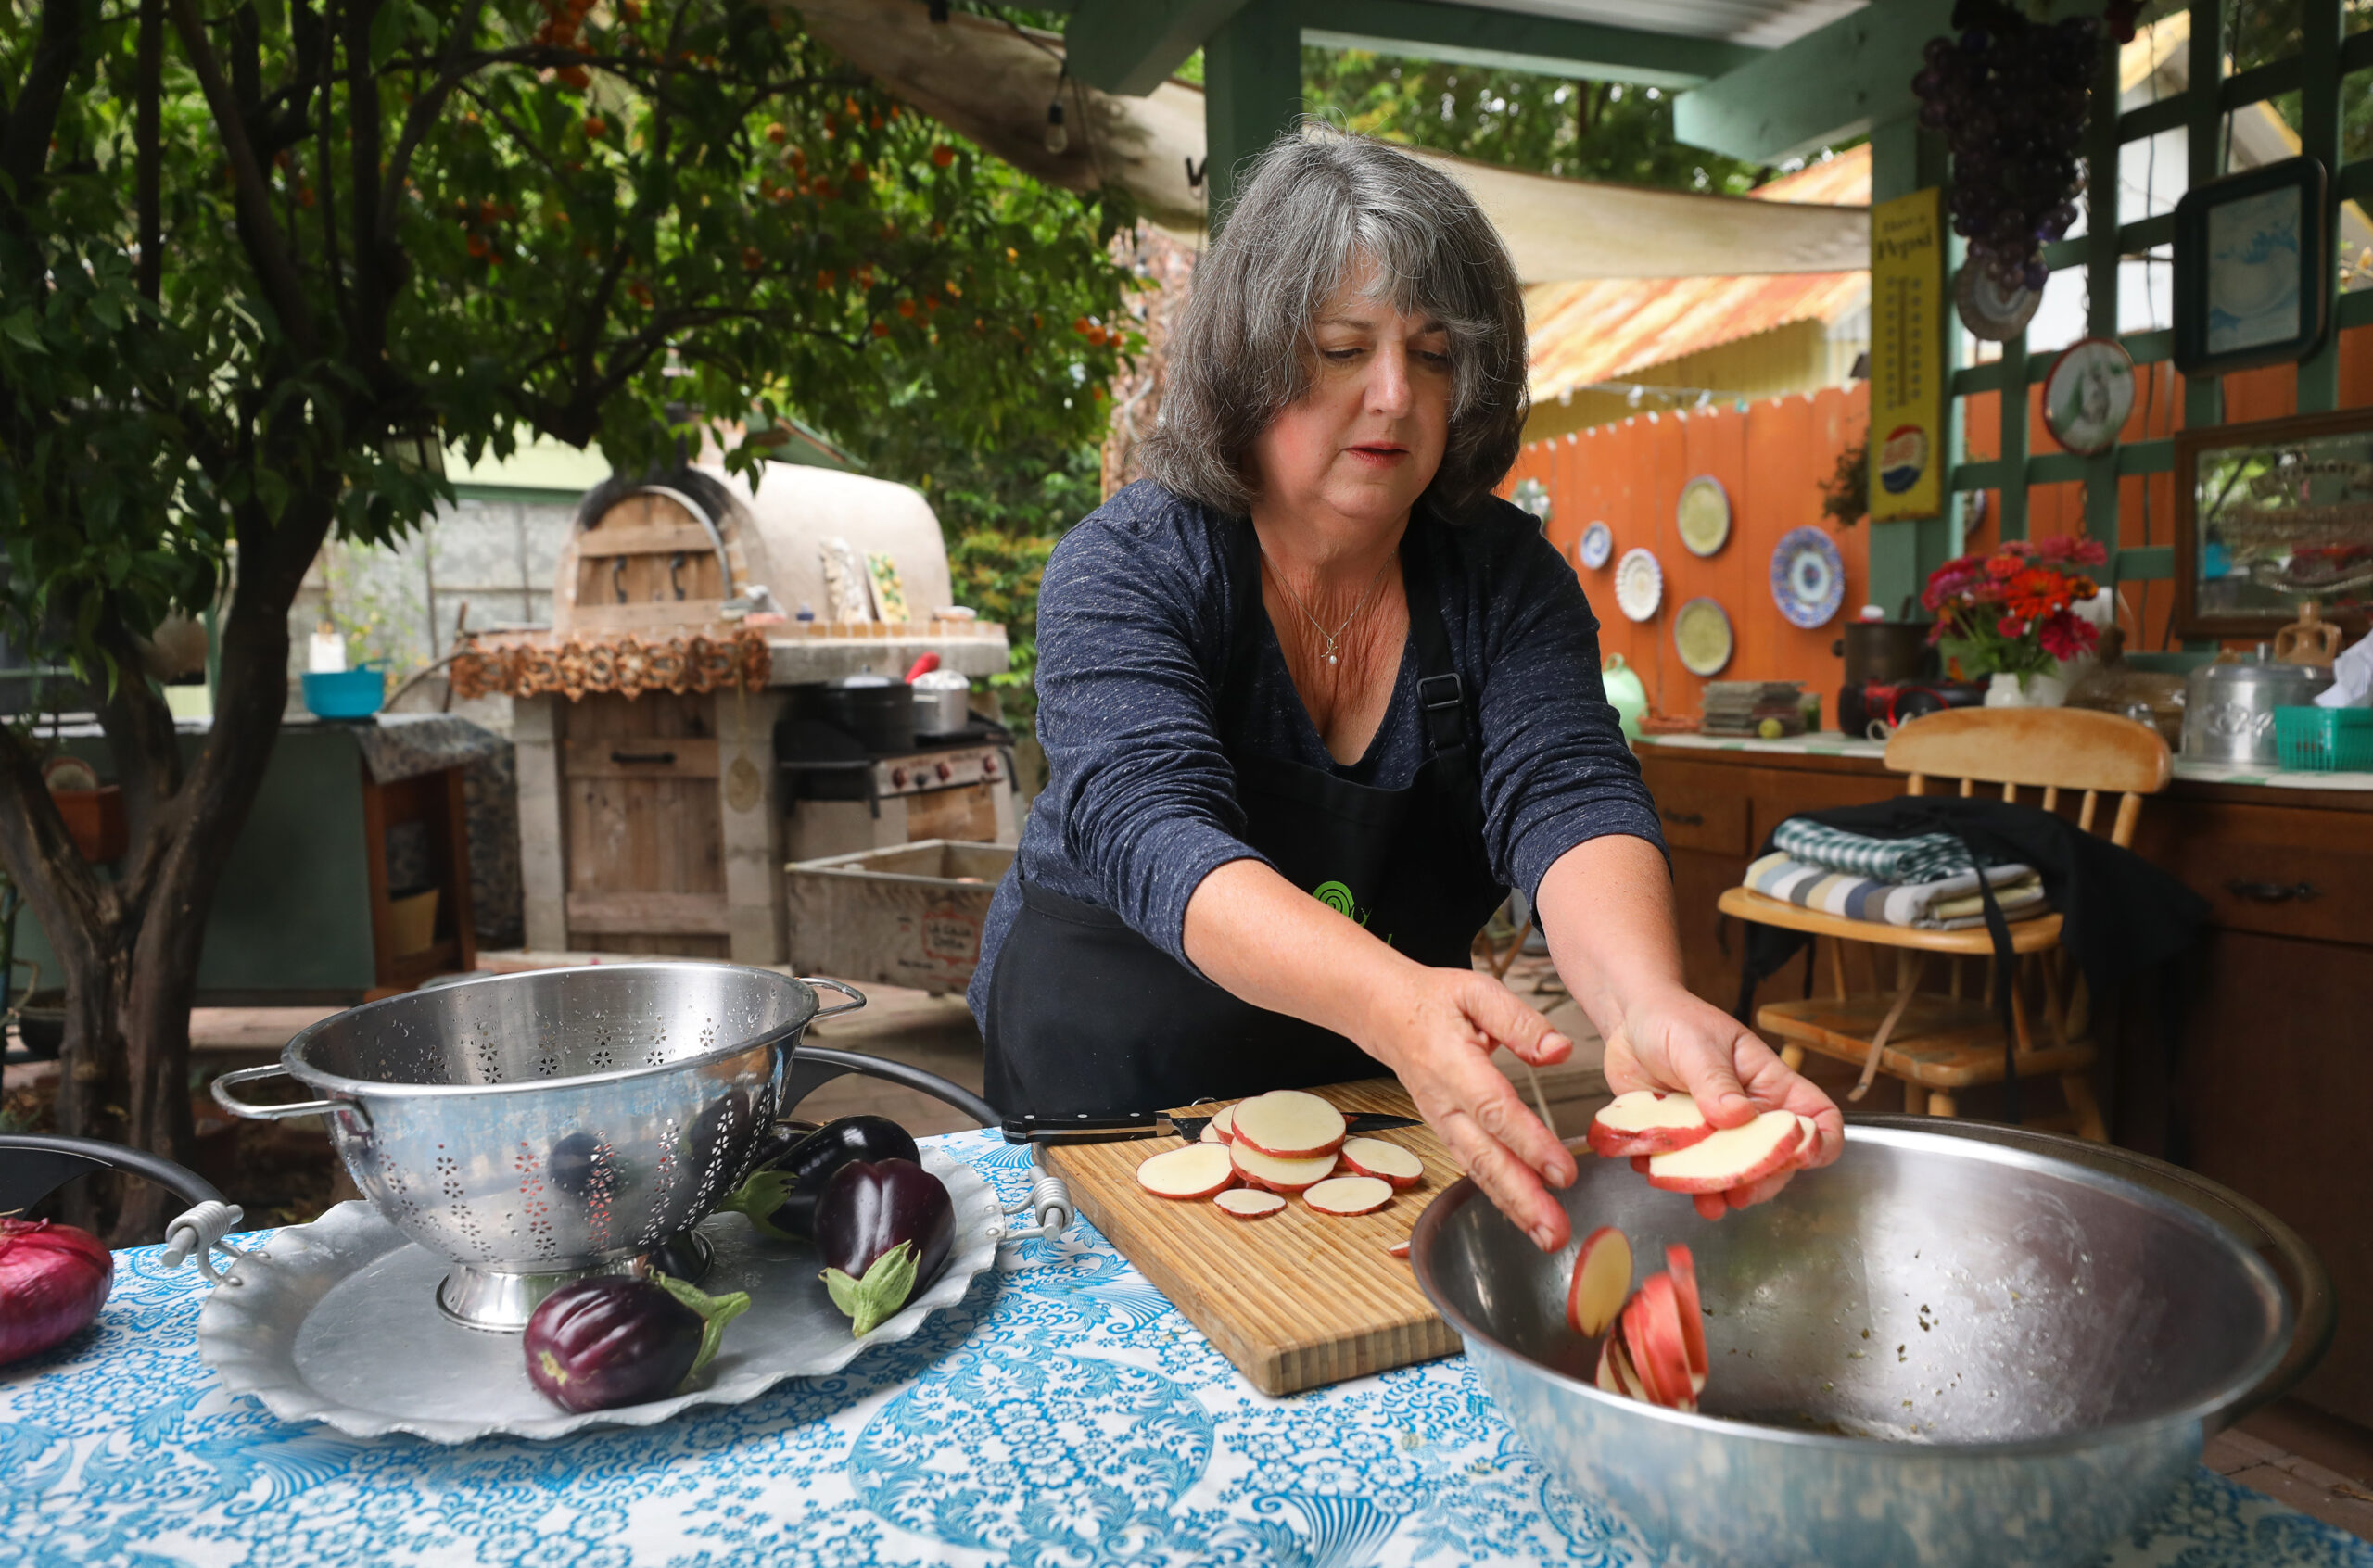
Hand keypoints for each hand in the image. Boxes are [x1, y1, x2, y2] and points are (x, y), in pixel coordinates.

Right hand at [1358, 965, 1577, 1252]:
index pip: (1494, 1109)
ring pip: (1478, 1171)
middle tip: (1554, 1229)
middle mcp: (1445, 1102)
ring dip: (1513, 1208)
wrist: (1384, 1013)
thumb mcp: (1477, 992)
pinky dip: (1499, 1198)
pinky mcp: (1447, 1132)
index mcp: (1453, 1063)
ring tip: (1547, 1237)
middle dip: (1522, 1197)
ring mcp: (1442, 1122)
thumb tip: (1561, 1050)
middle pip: (1484, 1156)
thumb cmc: (1433, 1001)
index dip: (1528, 1143)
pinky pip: (1474, 1169)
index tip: (1562, 1172)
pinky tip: (1525, 1218)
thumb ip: (1519, 1021)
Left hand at [1602, 983, 1842, 1221]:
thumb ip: (1715, 1081)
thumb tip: (1737, 1117)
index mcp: (1769, 1084)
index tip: (1803, 1156)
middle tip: (1741, 1192)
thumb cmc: (1673, 1021)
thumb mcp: (1696, 1045)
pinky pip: (1683, 1171)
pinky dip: (1673, 1177)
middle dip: (1763, 1180)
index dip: (1822, 1140)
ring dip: (1721, 1192)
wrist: (1628, 1023)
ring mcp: (1715, 1131)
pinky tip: (1653, 1168)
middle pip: (1775, 1159)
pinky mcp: (1681, 1141)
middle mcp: (1748, 1113)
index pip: (1817, 1116)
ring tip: (1708, 1203)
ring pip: (1731, 1173)